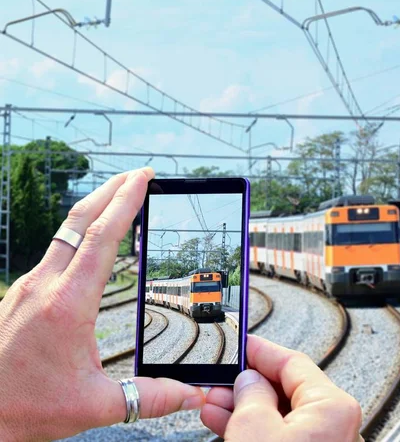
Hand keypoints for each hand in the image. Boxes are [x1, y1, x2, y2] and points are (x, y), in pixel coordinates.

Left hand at [0, 168, 204, 440]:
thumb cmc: (26, 409)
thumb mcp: (95, 406)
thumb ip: (151, 396)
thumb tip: (193, 395)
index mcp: (68, 304)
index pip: (102, 237)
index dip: (126, 202)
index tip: (144, 178)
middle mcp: (45, 286)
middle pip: (80, 219)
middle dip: (112, 189)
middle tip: (139, 174)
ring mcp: (29, 286)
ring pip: (65, 230)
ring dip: (95, 207)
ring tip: (120, 196)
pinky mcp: (22, 293)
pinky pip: (56, 248)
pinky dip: (80, 230)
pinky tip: (91, 237)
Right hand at [202, 335, 363, 441]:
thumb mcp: (255, 430)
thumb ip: (250, 396)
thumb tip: (248, 381)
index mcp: (333, 407)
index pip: (293, 362)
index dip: (261, 351)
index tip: (242, 344)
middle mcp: (336, 424)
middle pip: (286, 389)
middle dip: (248, 385)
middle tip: (221, 382)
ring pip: (282, 415)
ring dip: (247, 409)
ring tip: (215, 405)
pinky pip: (283, 436)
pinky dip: (257, 430)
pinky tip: (227, 424)